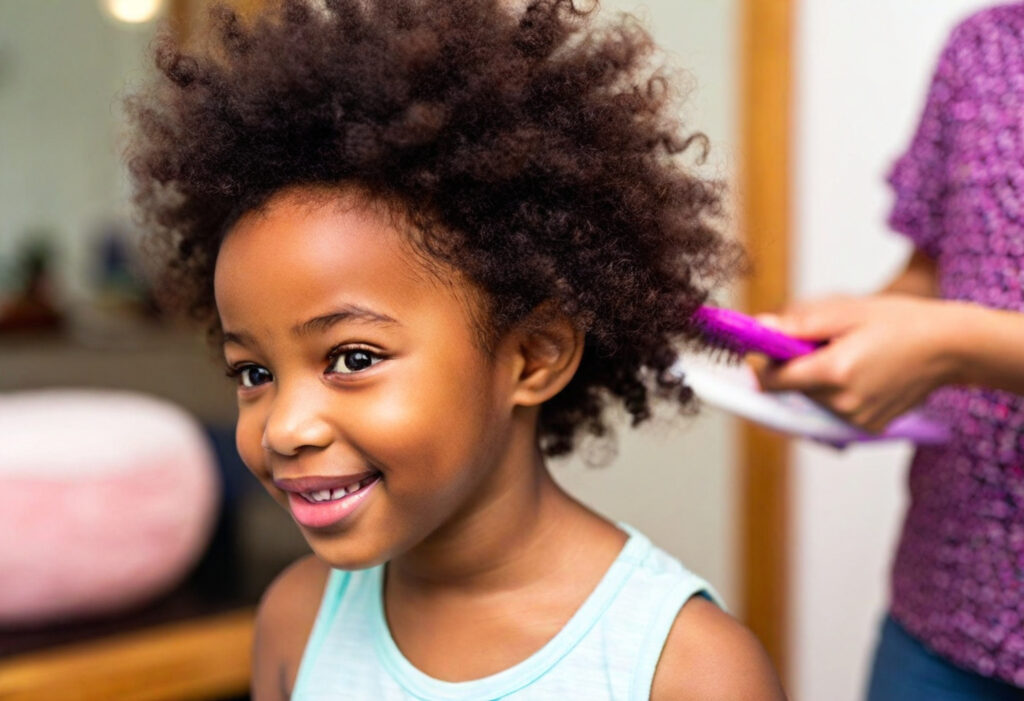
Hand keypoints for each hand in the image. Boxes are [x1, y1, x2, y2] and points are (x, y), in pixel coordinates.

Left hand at [753, 295, 961, 432]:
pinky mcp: (868, 427)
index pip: (772, 381)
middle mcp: (842, 403)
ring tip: (850, 355)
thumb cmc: (900, 322)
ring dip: (817, 380)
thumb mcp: (846, 312)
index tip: (766, 349)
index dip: (764, 365)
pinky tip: (863, 374)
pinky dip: (837, 393)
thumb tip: (761, 328)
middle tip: (824, 342)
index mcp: (834, 372)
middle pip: (792, 389)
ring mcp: (856, 420)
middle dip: (797, 366)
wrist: (949, 348)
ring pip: (812, 400)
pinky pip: (834, 410)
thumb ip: (800, 325)